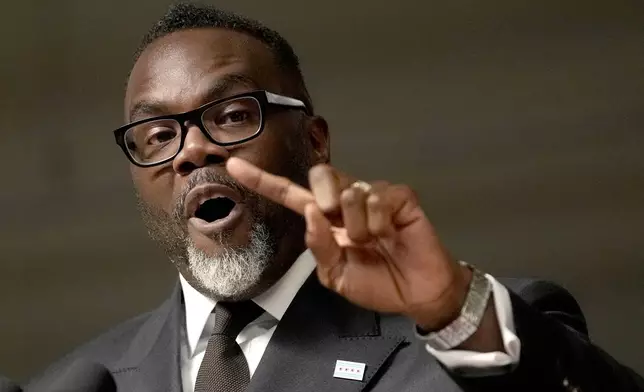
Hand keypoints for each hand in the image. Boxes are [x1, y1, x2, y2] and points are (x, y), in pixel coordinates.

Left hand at [226, 158, 470, 330]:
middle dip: (324, 196)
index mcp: (326, 221)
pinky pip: (378, 196)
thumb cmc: (376, 284)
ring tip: (375, 241)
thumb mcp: (336, 275)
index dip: (262, 181)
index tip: (233, 165)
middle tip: (339, 224)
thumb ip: (318, 246)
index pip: (290, 195)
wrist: (416, 294)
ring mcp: (373, 196)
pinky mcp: (399, 196)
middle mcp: (346, 202)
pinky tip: (390, 233)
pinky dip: (379, 221)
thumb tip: (310, 211)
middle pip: (321, 175)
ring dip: (359, 225)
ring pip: (351, 189)